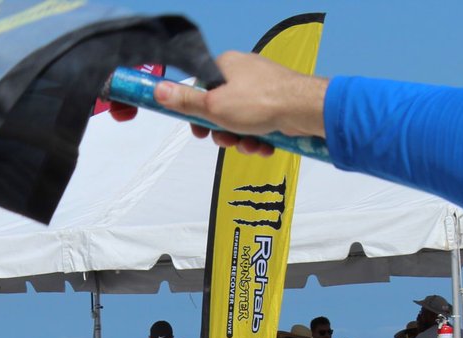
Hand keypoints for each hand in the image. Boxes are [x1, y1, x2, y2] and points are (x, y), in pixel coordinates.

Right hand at [151, 52, 328, 152]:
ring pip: (240, 121)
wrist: (304, 109)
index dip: (197, 115)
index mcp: (226, 66)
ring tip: (251, 145)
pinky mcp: (276, 104)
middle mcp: (244, 73)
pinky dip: (258, 138)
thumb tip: (158, 90)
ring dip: (242, 140)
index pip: (200, 90)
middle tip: (228, 141)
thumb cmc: (260, 102)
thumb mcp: (214, 105)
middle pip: (220, 109)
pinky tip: (264, 146)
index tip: (199, 131)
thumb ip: (186, 101)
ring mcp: (262, 88)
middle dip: (223, 132)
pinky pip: (258, 125)